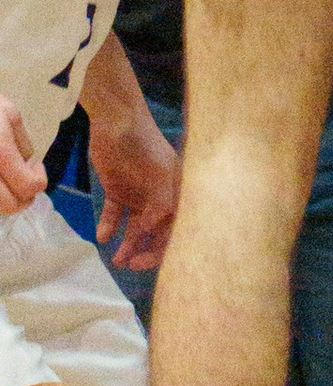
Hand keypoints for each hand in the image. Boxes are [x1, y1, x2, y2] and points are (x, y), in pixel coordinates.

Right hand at [0, 94, 39, 217]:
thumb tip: (28, 163)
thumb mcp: (9, 114)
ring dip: (6, 201)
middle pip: (10, 205)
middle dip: (24, 197)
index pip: (27, 185)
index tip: (36, 166)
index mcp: (0, 154)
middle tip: (25, 180)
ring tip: (8, 180)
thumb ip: (22, 141)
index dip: (39, 180)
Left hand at [86, 99, 178, 272]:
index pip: (178, 225)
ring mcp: (139, 192)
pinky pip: (115, 213)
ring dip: (127, 243)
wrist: (116, 120)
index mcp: (177, 190)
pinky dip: (109, 225)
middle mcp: (160, 194)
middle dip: (145, 249)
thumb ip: (160, 204)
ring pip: (136, 226)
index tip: (147, 262)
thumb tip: (150, 231)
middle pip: (157, 230)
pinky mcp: (117, 189)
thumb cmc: (144, 145)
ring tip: (116, 259)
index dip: (165, 247)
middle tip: (128, 265)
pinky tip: (102, 235)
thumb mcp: (160, 174)